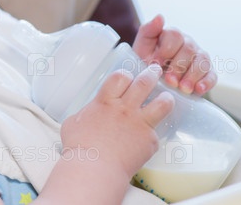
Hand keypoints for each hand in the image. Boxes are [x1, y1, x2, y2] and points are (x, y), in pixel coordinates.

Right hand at [60, 65, 173, 180]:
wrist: (94, 168)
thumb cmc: (79, 147)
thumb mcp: (73, 123)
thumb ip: (85, 114)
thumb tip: (87, 115)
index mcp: (105, 102)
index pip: (120, 77)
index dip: (126, 75)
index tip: (128, 77)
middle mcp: (125, 109)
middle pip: (144, 83)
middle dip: (152, 74)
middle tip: (155, 71)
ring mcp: (139, 124)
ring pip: (162, 104)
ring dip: (166, 98)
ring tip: (167, 97)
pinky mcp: (149, 141)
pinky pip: (155, 134)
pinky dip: (152, 135)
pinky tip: (148, 139)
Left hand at [132, 14, 216, 94]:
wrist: (152, 81)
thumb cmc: (146, 61)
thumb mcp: (142, 46)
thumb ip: (148, 30)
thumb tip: (160, 17)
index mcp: (173, 35)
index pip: (175, 36)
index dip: (165, 50)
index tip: (155, 64)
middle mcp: (188, 44)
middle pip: (189, 49)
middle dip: (178, 66)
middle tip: (169, 80)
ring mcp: (199, 57)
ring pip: (202, 61)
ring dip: (192, 75)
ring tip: (182, 88)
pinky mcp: (207, 73)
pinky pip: (212, 75)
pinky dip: (206, 82)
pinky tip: (198, 89)